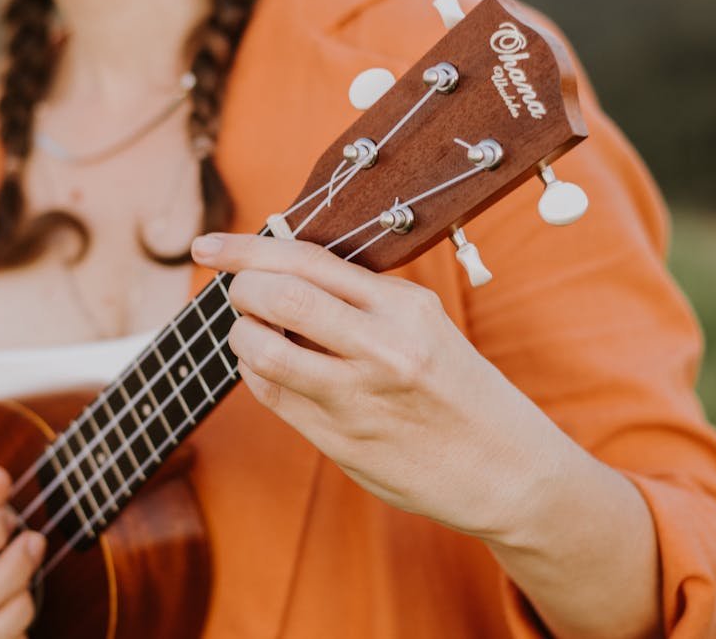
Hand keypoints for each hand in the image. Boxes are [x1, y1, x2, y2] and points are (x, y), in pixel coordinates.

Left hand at [191, 233, 573, 543]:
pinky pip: (272, 395)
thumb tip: (280, 274)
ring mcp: (359, 396)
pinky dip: (255, 373)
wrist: (508, 469)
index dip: (245, 248)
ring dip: (241, 335)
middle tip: (238, 294)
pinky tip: (267, 368)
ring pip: (263, 350)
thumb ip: (360, 301)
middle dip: (240, 289)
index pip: (307, 259)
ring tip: (251, 332)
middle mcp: (383, 346)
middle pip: (278, 297)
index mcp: (405, 306)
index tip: (207, 246)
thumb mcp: (424, 326)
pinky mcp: (341, 440)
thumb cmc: (459, 390)